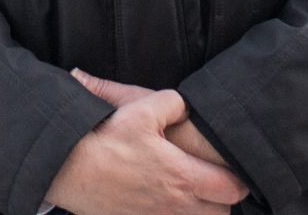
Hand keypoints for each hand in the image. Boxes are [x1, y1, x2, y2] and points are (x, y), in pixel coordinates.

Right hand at [45, 85, 248, 213]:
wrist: (67, 167)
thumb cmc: (105, 139)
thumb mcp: (141, 107)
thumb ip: (173, 103)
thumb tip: (186, 107)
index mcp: (182, 175)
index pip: (231, 188)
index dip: (240, 180)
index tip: (236, 169)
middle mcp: (173, 203)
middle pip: (220, 213)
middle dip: (223, 198)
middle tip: (216, 180)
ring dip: (199, 208)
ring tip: (192, 189)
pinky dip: (172, 213)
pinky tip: (162, 196)